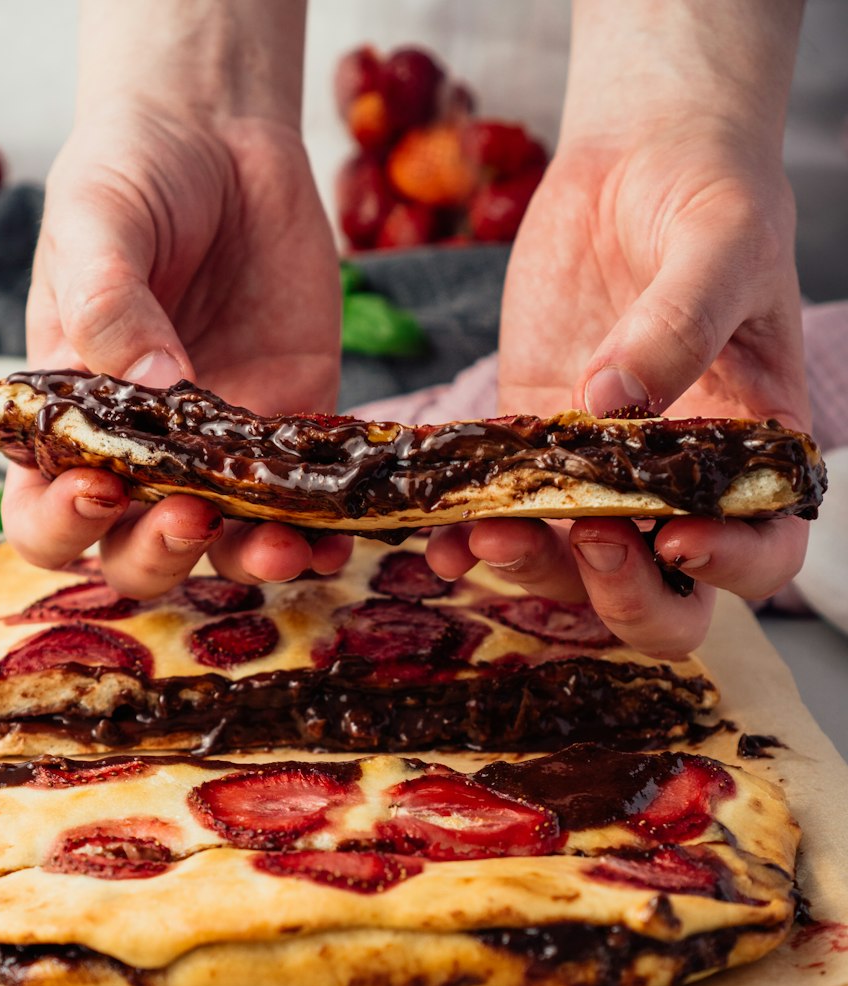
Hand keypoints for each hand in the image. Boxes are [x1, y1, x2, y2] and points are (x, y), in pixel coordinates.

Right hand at [4, 103, 344, 596]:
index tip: (98, 487)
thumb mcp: (97, 219)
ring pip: (222, 548)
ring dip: (248, 562)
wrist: (219, 134)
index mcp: (67, 418)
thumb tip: (156, 385)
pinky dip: (320, 532)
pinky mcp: (288, 428)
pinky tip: (336, 537)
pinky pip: (302, 503)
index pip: (42, 508)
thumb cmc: (131, 174)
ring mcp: (217, 453)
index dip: (63, 523)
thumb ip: (107, 300)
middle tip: (191, 515)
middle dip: (158, 553)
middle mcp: (139, 454)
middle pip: (131, 552)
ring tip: (283, 548)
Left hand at [427, 1, 808, 658]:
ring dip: (533, 576)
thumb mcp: (719, 240)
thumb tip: (613, 404)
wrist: (637, 159)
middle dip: (625, 596)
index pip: (765, 548)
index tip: (678, 538)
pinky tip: (441, 538)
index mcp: (754, 451)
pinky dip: (472, 546)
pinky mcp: (533, 456)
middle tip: (589, 536)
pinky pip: (507, 526)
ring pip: (577, 582)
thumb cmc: (708, 195)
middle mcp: (680, 487)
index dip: (731, 566)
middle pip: (671, 604)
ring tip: (486, 535)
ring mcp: (601, 481)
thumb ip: (679, 322)